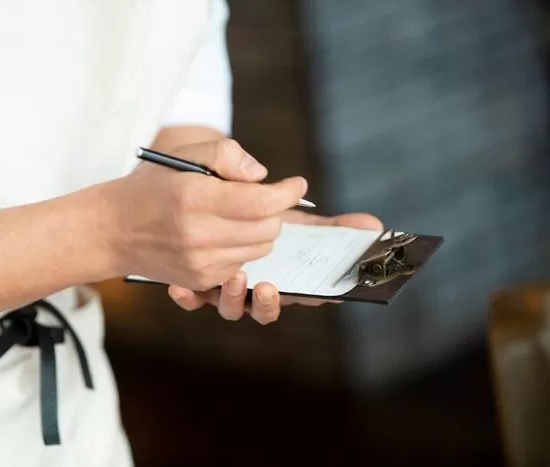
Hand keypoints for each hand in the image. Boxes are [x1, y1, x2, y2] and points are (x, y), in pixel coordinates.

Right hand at [99, 139, 307, 289]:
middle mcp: (198, 235)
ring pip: (260, 249)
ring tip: (237, 215)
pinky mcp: (200, 279)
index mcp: (195, 198)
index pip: (260, 202)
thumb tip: (261, 177)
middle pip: (268, 229)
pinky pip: (242, 264)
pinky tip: (221, 235)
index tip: (298, 184)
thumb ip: (226, 154)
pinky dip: (242, 248)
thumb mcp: (184, 154)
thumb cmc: (153, 185)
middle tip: (262, 198)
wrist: (113, 229)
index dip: (287, 193)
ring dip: (260, 230)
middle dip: (274, 211)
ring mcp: (199, 262)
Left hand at [168, 210, 382, 324]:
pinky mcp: (196, 283)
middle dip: (270, 303)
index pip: (307, 293)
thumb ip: (329, 223)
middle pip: (268, 308)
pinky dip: (188, 298)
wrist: (204, 201)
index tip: (328, 294)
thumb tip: (376, 225)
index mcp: (284, 273)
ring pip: (232, 309)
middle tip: (270, 286)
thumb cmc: (257, 212)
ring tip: (235, 278)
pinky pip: (192, 299)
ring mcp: (226, 288)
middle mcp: (256, 286)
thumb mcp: (292, 212)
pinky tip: (181, 287)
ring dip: (234, 299)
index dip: (318, 296)